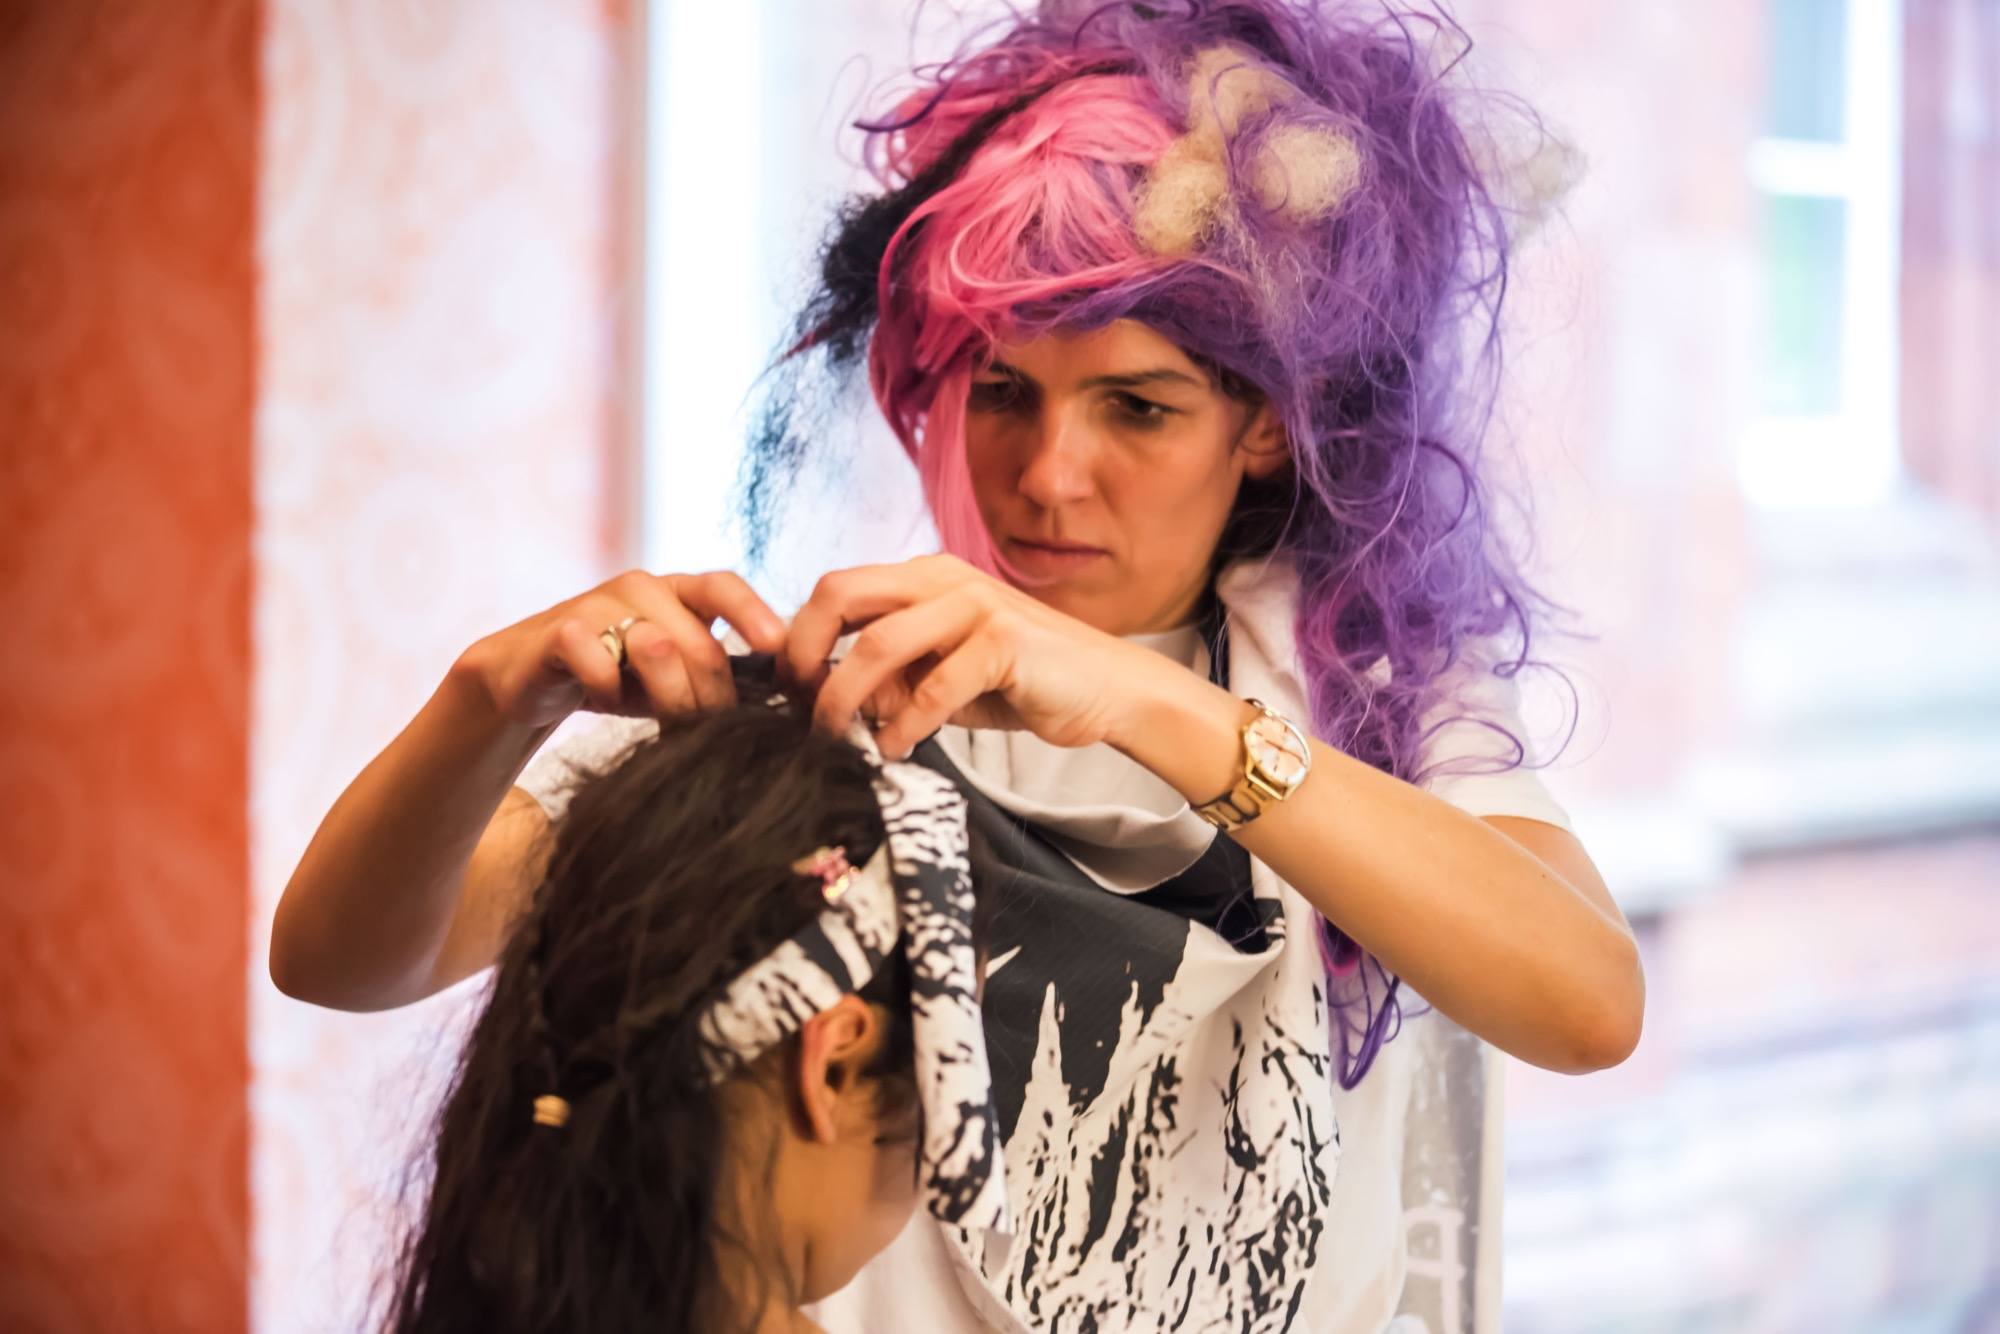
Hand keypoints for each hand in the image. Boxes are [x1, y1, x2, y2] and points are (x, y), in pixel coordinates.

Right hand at [452, 570, 787, 728]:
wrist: (530, 679)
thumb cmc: (616, 679)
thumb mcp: (673, 679)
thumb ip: (714, 679)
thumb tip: (779, 706)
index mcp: (677, 594)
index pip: (723, 586)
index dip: (753, 612)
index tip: (777, 647)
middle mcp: (642, 587)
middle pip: (696, 638)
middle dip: (705, 691)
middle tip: (702, 725)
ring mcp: (599, 602)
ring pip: (653, 642)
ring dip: (661, 690)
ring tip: (653, 711)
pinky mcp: (560, 628)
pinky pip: (596, 655)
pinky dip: (605, 684)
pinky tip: (602, 696)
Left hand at [784, 553, 1149, 758]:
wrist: (1107, 690)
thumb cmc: (1023, 683)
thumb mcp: (944, 677)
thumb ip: (894, 680)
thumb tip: (833, 706)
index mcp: (924, 578)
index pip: (836, 590)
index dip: (799, 639)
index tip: (789, 691)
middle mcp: (944, 579)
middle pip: (840, 594)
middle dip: (804, 653)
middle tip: (798, 707)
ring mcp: (975, 604)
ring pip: (878, 644)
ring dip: (845, 699)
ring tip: (838, 740)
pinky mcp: (1004, 641)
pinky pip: (933, 687)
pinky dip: (904, 726)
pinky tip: (896, 751)